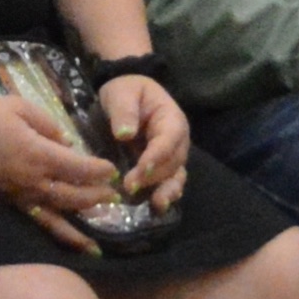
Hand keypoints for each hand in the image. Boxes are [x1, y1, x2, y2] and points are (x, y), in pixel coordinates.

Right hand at [0, 83, 122, 242]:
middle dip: (97, 198)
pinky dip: (52, 234)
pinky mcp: (5, 203)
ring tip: (97, 242)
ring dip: (79, 228)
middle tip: (114, 197)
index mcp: (39, 154)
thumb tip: (66, 143)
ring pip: (56, 218)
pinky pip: (34, 222)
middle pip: (74, 197)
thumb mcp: (20, 107)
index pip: (80, 169)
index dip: (100, 171)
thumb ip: (49, 126)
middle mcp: (32, 182)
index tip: (113, 170)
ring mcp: (17, 196)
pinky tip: (63, 243)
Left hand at [90, 69, 192, 209]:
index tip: (140, 169)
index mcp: (170, 118)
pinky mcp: (162, 168)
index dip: (157, 156)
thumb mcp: (122, 93)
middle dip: (154, 176)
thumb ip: (124, 111)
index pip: (168, 139)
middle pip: (173, 161)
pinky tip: (157, 206)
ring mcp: (171, 155)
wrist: (125, 97)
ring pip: (176, 175)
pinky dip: (165, 194)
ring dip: (168, 190)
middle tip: (129, 186)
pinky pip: (168, 182)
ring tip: (157, 204)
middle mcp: (176, 140)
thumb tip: (124, 134)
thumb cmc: (126, 92)